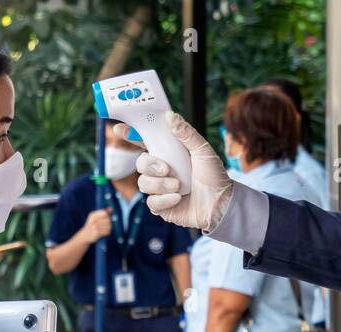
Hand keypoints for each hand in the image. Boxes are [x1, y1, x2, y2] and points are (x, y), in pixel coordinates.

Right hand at [79, 209, 111, 242]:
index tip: (105, 219)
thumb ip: (104, 213)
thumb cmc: (92, 225)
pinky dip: (107, 232)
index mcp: (93, 215)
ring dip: (109, 228)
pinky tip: (105, 233)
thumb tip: (111, 208)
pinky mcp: (97, 232)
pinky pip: (107, 231)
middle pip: (108, 220)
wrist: (85, 235)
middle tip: (107, 225)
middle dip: (109, 223)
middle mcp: (94, 220)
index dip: (107, 216)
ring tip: (106, 229)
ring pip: (108, 226)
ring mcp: (95, 226)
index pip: (105, 213)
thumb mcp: (96, 217)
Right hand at [132, 112, 234, 231]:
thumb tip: (170, 115)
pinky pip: (151, 203)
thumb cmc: (214, 176)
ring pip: (143, 183)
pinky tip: (178, 198)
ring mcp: (160, 189)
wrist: (221, 205)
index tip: (119, 128)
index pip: (144, 142)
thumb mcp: (203, 151)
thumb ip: (186, 133)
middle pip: (139, 163)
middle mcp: (161, 171)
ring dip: (161, 185)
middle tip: (166, 169)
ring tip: (179, 187)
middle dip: (150, 165)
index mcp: (168, 154)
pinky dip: (164, 199)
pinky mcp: (162, 207)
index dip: (130, 135)